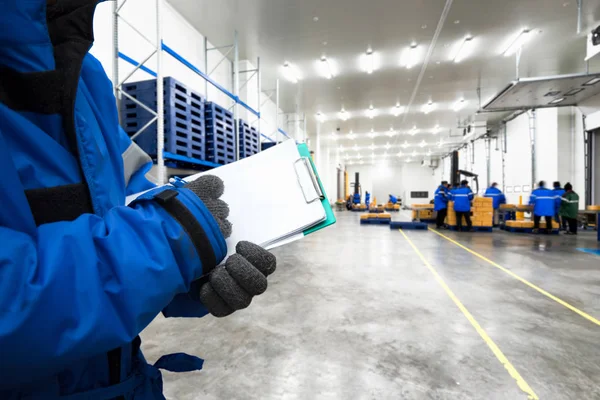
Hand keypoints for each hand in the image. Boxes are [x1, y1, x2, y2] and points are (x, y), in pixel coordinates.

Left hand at [184, 175, 275, 316]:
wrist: (157, 252)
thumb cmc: (181, 229)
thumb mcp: (192, 205)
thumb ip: (206, 190)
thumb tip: (216, 184)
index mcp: (244, 255)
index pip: (268, 263)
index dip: (259, 256)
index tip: (240, 244)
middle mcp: (241, 276)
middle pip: (261, 285)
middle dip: (243, 271)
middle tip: (227, 261)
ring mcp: (228, 294)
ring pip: (243, 300)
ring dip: (228, 284)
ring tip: (212, 273)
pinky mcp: (213, 306)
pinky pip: (222, 309)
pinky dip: (213, 297)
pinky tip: (201, 287)